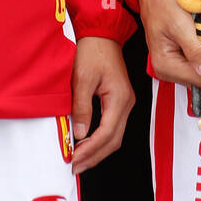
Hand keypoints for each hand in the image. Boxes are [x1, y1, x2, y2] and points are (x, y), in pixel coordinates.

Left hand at [70, 36, 134, 173]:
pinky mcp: (119, 100)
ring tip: (79, 161)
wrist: (101, 33)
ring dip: (97, 151)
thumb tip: (79, 134)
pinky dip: (100, 140)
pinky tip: (87, 145)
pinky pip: (113, 127)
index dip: (90, 149)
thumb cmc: (93, 50)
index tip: (73, 158)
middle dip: (94, 156)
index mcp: (119, 98)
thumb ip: (82, 107)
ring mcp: (125, 102)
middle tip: (75, 167)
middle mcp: (126, 103)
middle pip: (114, 140)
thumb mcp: (82, 78)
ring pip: (115, 136)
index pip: (106, 133)